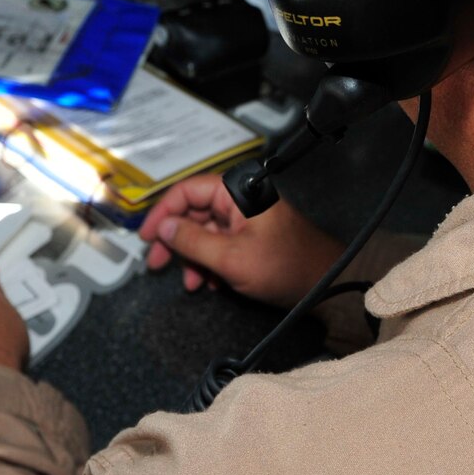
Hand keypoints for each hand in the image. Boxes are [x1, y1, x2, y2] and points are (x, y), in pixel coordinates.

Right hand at [141, 174, 343, 307]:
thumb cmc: (286, 266)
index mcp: (237, 190)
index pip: (186, 191)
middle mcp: (240, 197)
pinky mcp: (253, 234)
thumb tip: (162, 227)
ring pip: (205, 231)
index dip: (161, 214)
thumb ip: (192, 241)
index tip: (146, 238)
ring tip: (193, 283)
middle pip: (193, 212)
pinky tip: (211, 283)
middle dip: (176, 242)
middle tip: (158, 265)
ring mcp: (247, 216)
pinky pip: (221, 242)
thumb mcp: (230, 258)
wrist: (327, 283)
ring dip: (194, 258)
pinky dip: (211, 262)